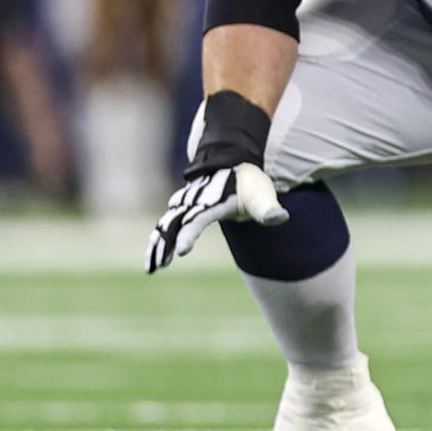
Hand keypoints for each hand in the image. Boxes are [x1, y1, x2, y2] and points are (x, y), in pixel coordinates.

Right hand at [146, 162, 287, 273]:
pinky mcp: (182, 209)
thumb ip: (269, 209)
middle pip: (174, 225)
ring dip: (157, 245)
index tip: (182, 250)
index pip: (197, 220)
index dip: (189, 234)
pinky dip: (158, 239)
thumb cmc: (250, 183)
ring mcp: (185, 205)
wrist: (234, 163)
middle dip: (165, 245)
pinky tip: (154, 257)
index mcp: (213, 202)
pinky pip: (166, 225)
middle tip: (159, 266)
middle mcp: (194, 203)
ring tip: (151, 267)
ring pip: (166, 226)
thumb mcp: (262, 195)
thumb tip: (280, 217)